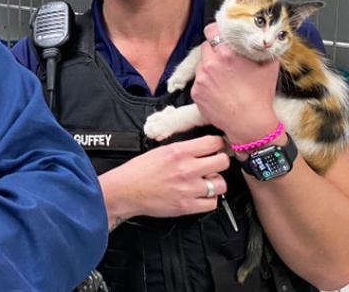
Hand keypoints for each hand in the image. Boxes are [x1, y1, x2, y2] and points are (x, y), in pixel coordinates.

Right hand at [101, 135, 229, 220]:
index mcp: (179, 151)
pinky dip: (209, 199)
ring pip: (221, 184)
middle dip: (220, 162)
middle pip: (223, 162)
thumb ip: (183, 149)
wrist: (125, 190)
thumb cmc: (139, 171)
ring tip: (207, 182)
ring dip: (216, 183)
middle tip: (214, 165)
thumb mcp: (161, 151)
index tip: (217, 148)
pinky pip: (212, 203)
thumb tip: (202, 148)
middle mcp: (187, 169)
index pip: (213, 142)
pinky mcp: (187, 206)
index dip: (218, 144)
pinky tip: (201, 195)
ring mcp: (188, 188)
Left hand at [190, 23, 280, 143]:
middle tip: (224, 58)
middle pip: (205, 46)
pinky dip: (205, 82)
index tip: (220, 35)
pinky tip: (218, 90)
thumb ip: (263, 49)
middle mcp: (210, 63)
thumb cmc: (260, 95)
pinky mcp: (195, 92)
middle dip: (214, 50)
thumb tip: (263, 38)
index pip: (211, 30)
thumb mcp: (269, 67)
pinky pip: (198, 81)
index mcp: (227, 53)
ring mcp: (200, 79)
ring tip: (222, 77)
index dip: (216, 31)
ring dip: (208, 66)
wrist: (249, 123)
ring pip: (200, 64)